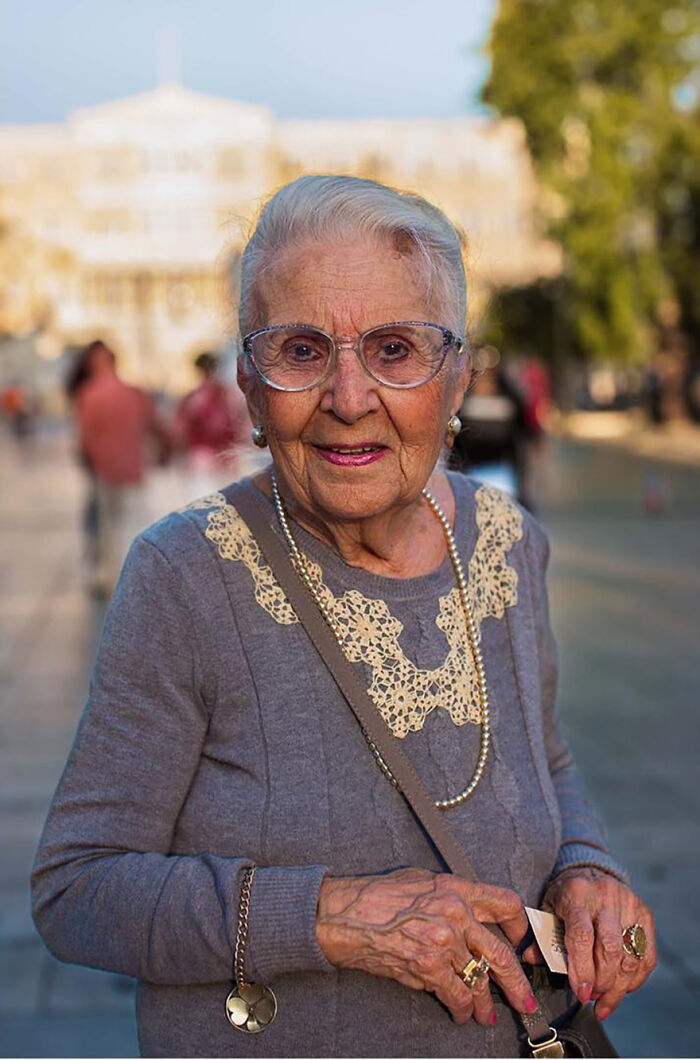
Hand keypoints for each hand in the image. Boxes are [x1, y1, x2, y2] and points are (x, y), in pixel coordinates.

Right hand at [316, 868, 538, 1025]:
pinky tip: (461, 1015)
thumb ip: (452, 898)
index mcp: (457, 889)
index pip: (506, 903)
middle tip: (524, 999)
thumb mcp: (423, 882)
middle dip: (516, 983)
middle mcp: (456, 914)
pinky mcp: (429, 967)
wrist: (346, 914)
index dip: (521, 928)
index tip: (524, 945)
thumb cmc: (379, 896)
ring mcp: (444, 942)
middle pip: (502, 953)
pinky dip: (462, 1010)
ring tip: (486, 1014)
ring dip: (485, 1003)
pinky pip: (457, 995)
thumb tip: (472, 920)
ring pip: (479, 980)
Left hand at [543, 868, 655, 1019]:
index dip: (582, 970)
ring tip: (604, 1001)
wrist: (590, 870)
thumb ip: (541, 934)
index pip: (582, 936)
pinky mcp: (645, 913)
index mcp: (577, 893)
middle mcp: (606, 897)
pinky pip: (646, 955)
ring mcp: (629, 904)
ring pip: (631, 956)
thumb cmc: (566, 895)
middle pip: (610, 949)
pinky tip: (622, 989)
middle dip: (602, 982)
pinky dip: (635, 979)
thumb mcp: (548, 907)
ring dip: (618, 987)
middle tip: (591, 998)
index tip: (581, 994)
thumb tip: (531, 958)